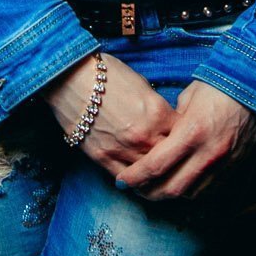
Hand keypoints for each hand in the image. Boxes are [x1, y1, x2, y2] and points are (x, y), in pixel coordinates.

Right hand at [40, 52, 175, 172]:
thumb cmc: (106, 74)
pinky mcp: (103, 157)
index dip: (184, 137)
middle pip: (170, 157)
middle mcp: (144, 135)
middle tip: (176, 162)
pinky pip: (125, 178)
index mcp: (158, 113)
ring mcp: (124, 149)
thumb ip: (156, 107)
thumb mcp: (142, 84)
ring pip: (149, 173)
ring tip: (161, 177)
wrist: (71, 77)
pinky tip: (139, 181)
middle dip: (174, 159)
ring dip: (156, 175)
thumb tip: (164, 120)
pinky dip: (134, 181)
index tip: (183, 139)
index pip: (183, 135)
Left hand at [111, 81, 255, 200]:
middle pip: (171, 188)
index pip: (156, 165)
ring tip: (154, 188)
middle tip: (134, 189)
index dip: (135, 177)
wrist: (255, 88)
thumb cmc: (216, 88)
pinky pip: (209, 190)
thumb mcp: (186, 98)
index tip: (121, 180)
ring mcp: (223, 163)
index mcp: (191, 132)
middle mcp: (207, 153)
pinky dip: (191, 192)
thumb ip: (170, 123)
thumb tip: (157, 139)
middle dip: (148, 193)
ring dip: (169, 195)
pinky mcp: (235, 168)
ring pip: (190, 194)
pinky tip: (180, 184)